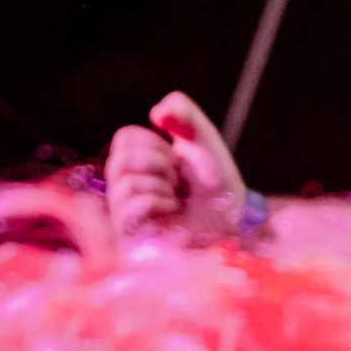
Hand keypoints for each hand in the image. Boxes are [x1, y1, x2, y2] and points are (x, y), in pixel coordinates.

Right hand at [104, 90, 245, 241]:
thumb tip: (156, 112)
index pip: (123, 138)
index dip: (154, 142)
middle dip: (158, 163)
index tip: (175, 156)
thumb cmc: (215, 182)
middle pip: (119, 159)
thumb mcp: (203, 139)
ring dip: (162, 185)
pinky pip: (132, 206)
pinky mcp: (129, 237)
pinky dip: (159, 202)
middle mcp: (124, 189)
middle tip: (177, 177)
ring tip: (176, 197)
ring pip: (126, 183)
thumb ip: (185, 115)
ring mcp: (124, 215)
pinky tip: (172, 211)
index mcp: (137, 164)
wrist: (232, 216)